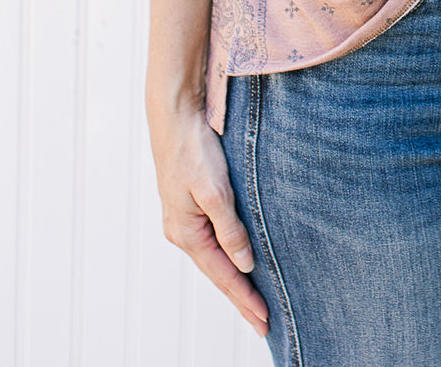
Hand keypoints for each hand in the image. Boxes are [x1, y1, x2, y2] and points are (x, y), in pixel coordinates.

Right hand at [146, 101, 269, 337]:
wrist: (175, 116)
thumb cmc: (193, 149)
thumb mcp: (215, 190)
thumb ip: (230, 228)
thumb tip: (245, 263)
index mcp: (186, 233)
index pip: (223, 275)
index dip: (245, 298)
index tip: (265, 319)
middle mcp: (182, 231)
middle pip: (218, 273)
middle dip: (241, 298)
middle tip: (264, 324)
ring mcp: (185, 220)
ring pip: (215, 259)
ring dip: (235, 280)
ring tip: (254, 302)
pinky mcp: (191, 207)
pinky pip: (213, 241)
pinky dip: (228, 257)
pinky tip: (239, 263)